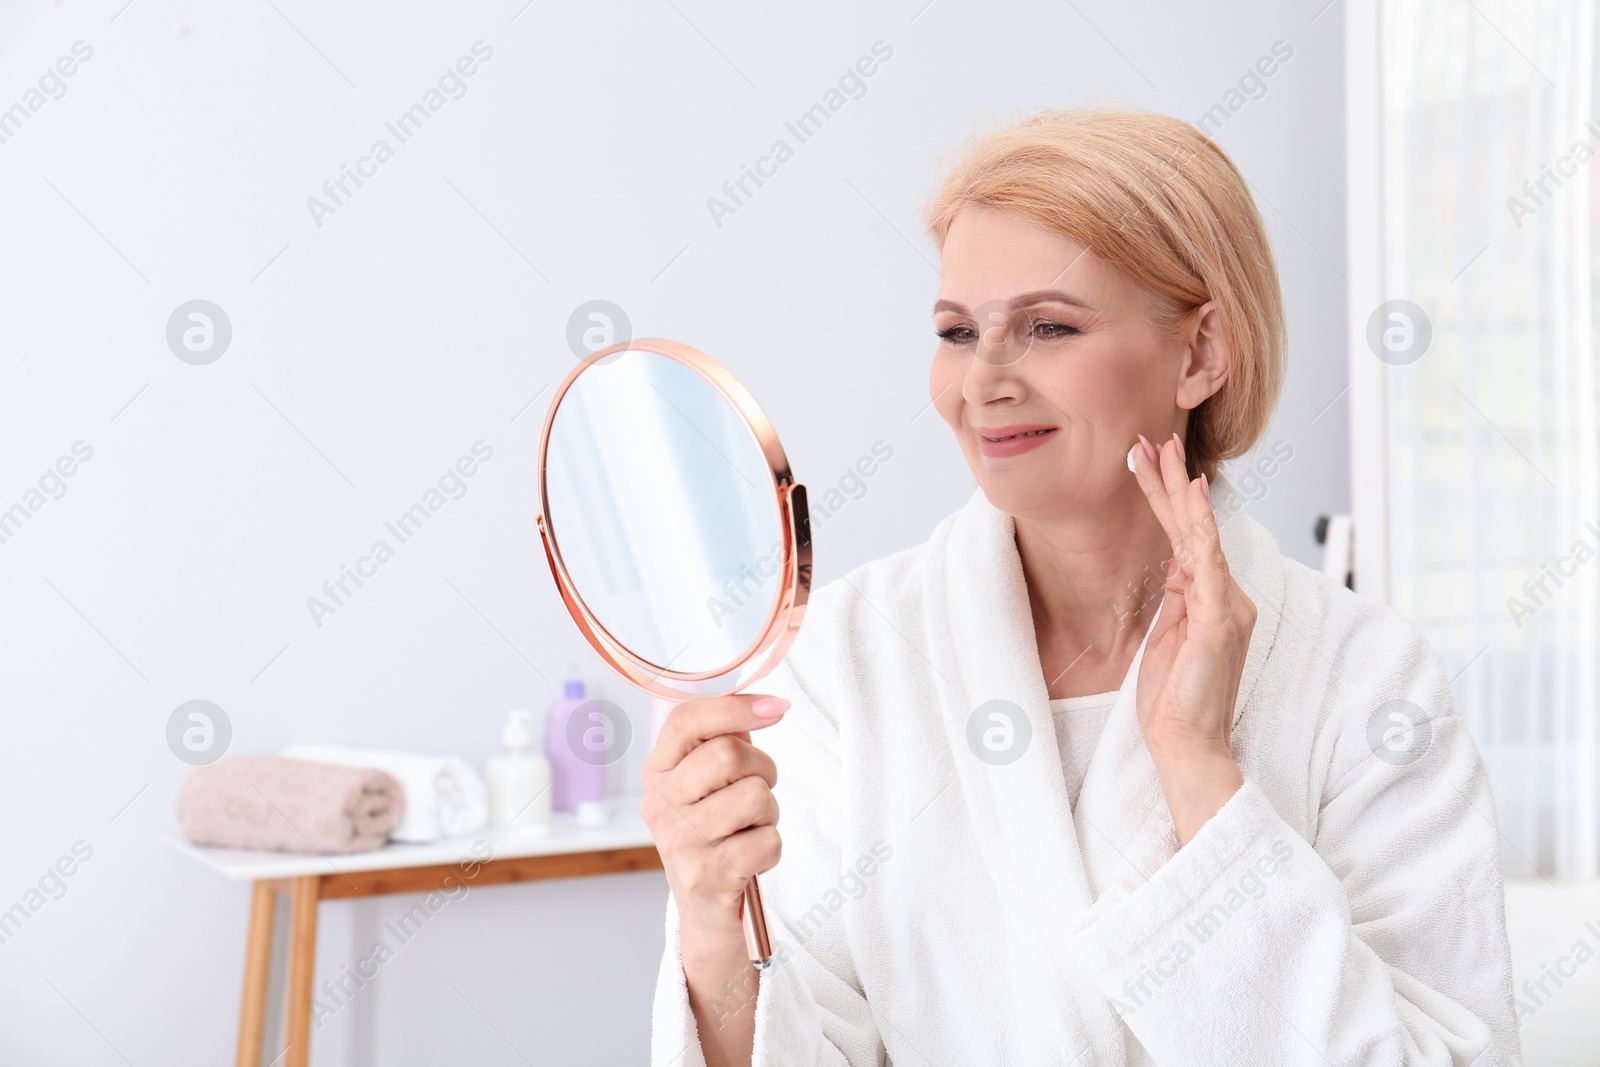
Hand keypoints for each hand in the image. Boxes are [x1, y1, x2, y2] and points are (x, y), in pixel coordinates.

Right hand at [640, 693, 786, 933]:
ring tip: (752, 828)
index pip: (687, 720)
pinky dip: (772, 848)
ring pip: (754, 797)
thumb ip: (724, 741)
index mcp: (657, 772)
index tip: (776, 708)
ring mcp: (678, 842)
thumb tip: (764, 705)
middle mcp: (658, 805)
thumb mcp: (708, 785)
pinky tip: (751, 859)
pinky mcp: (705, 876)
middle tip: (759, 790)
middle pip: (728, 755)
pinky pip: (767, 840)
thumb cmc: (716, 836)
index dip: (736, 707)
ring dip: (770, 812)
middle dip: (763, 769)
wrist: (707, 914)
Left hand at [1129, 432, 1254, 843]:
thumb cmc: (1176, 701)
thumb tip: (1172, 566)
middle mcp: (1227, 596)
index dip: (1167, 498)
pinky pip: (1209, 564)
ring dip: (1178, 491)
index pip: (1186, 537)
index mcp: (1210, 599)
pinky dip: (1200, 529)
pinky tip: (1191, 499)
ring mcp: (1228, 606)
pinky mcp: (1221, 621)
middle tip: (1153, 437)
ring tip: (1160, 452)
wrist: (1190, 747)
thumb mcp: (1168, 639)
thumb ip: (1175, 600)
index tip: (1147, 460)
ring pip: (1201, 535)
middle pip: (1195, 526)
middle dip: (1172, 480)